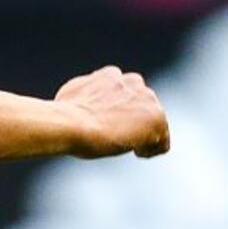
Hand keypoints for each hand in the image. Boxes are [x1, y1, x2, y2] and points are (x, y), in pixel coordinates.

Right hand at [54, 67, 169, 158]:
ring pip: (156, 124)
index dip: (120, 112)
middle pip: (144, 106)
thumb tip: (82, 102)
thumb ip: (86, 94)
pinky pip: (162, 142)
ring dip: (144, 137)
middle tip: (120, 138)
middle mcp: (133, 82)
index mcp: (111, 75)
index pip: (126, 92)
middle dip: (135, 123)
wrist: (73, 124)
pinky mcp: (156, 119)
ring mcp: (147, 100)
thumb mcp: (71, 96)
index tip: (110, 126)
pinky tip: (136, 153)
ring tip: (130, 148)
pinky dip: (150, 151)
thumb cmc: (65, 115)